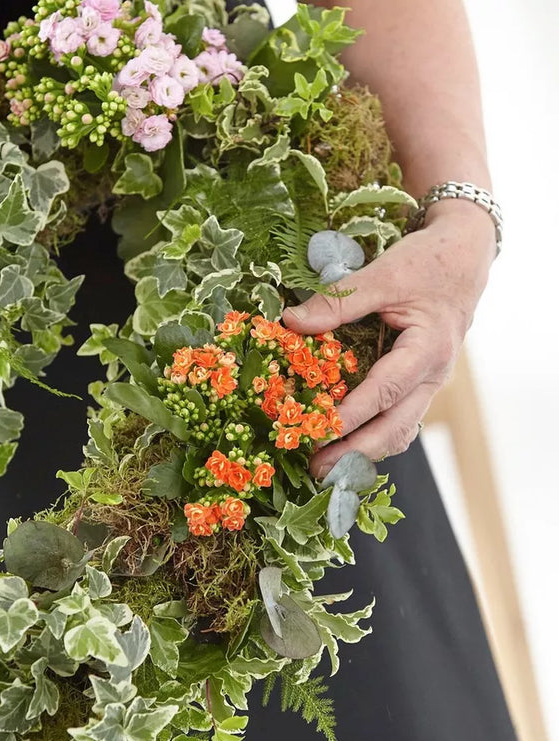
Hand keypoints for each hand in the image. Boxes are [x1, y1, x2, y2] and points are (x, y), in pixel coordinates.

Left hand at [282, 201, 495, 478]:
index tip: (317, 431)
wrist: (463, 258)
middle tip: (315, 468)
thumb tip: (290, 322)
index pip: (385, 392)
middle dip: (355, 452)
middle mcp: (432, 376)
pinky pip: (398, 421)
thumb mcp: (381, 276)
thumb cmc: (426, 264)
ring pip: (399, 431)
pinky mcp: (418, 385)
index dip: (350, 415)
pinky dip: (372, 437)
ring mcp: (428, 385)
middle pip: (396, 428)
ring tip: (324, 467)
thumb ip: (337, 302)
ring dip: (363, 452)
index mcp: (427, 350)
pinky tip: (344, 445)